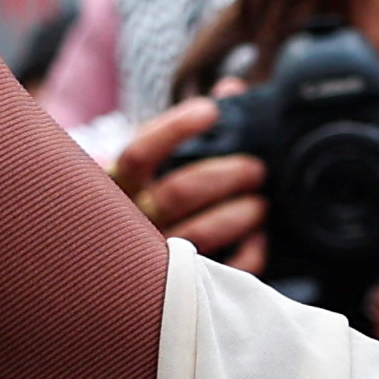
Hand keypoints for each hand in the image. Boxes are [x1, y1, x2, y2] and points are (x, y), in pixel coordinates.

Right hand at [111, 91, 268, 270]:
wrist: (117, 270)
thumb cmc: (146, 201)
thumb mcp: (154, 164)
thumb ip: (187, 126)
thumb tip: (231, 89)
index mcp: (117, 186)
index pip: (139, 152)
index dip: (175, 129)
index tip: (210, 111)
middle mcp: (128, 222)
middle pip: (179, 193)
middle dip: (226, 176)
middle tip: (257, 169)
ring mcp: (150, 259)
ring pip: (199, 234)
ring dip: (238, 215)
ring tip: (261, 204)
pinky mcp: (176, 289)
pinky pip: (216, 276)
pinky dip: (245, 258)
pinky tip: (259, 241)